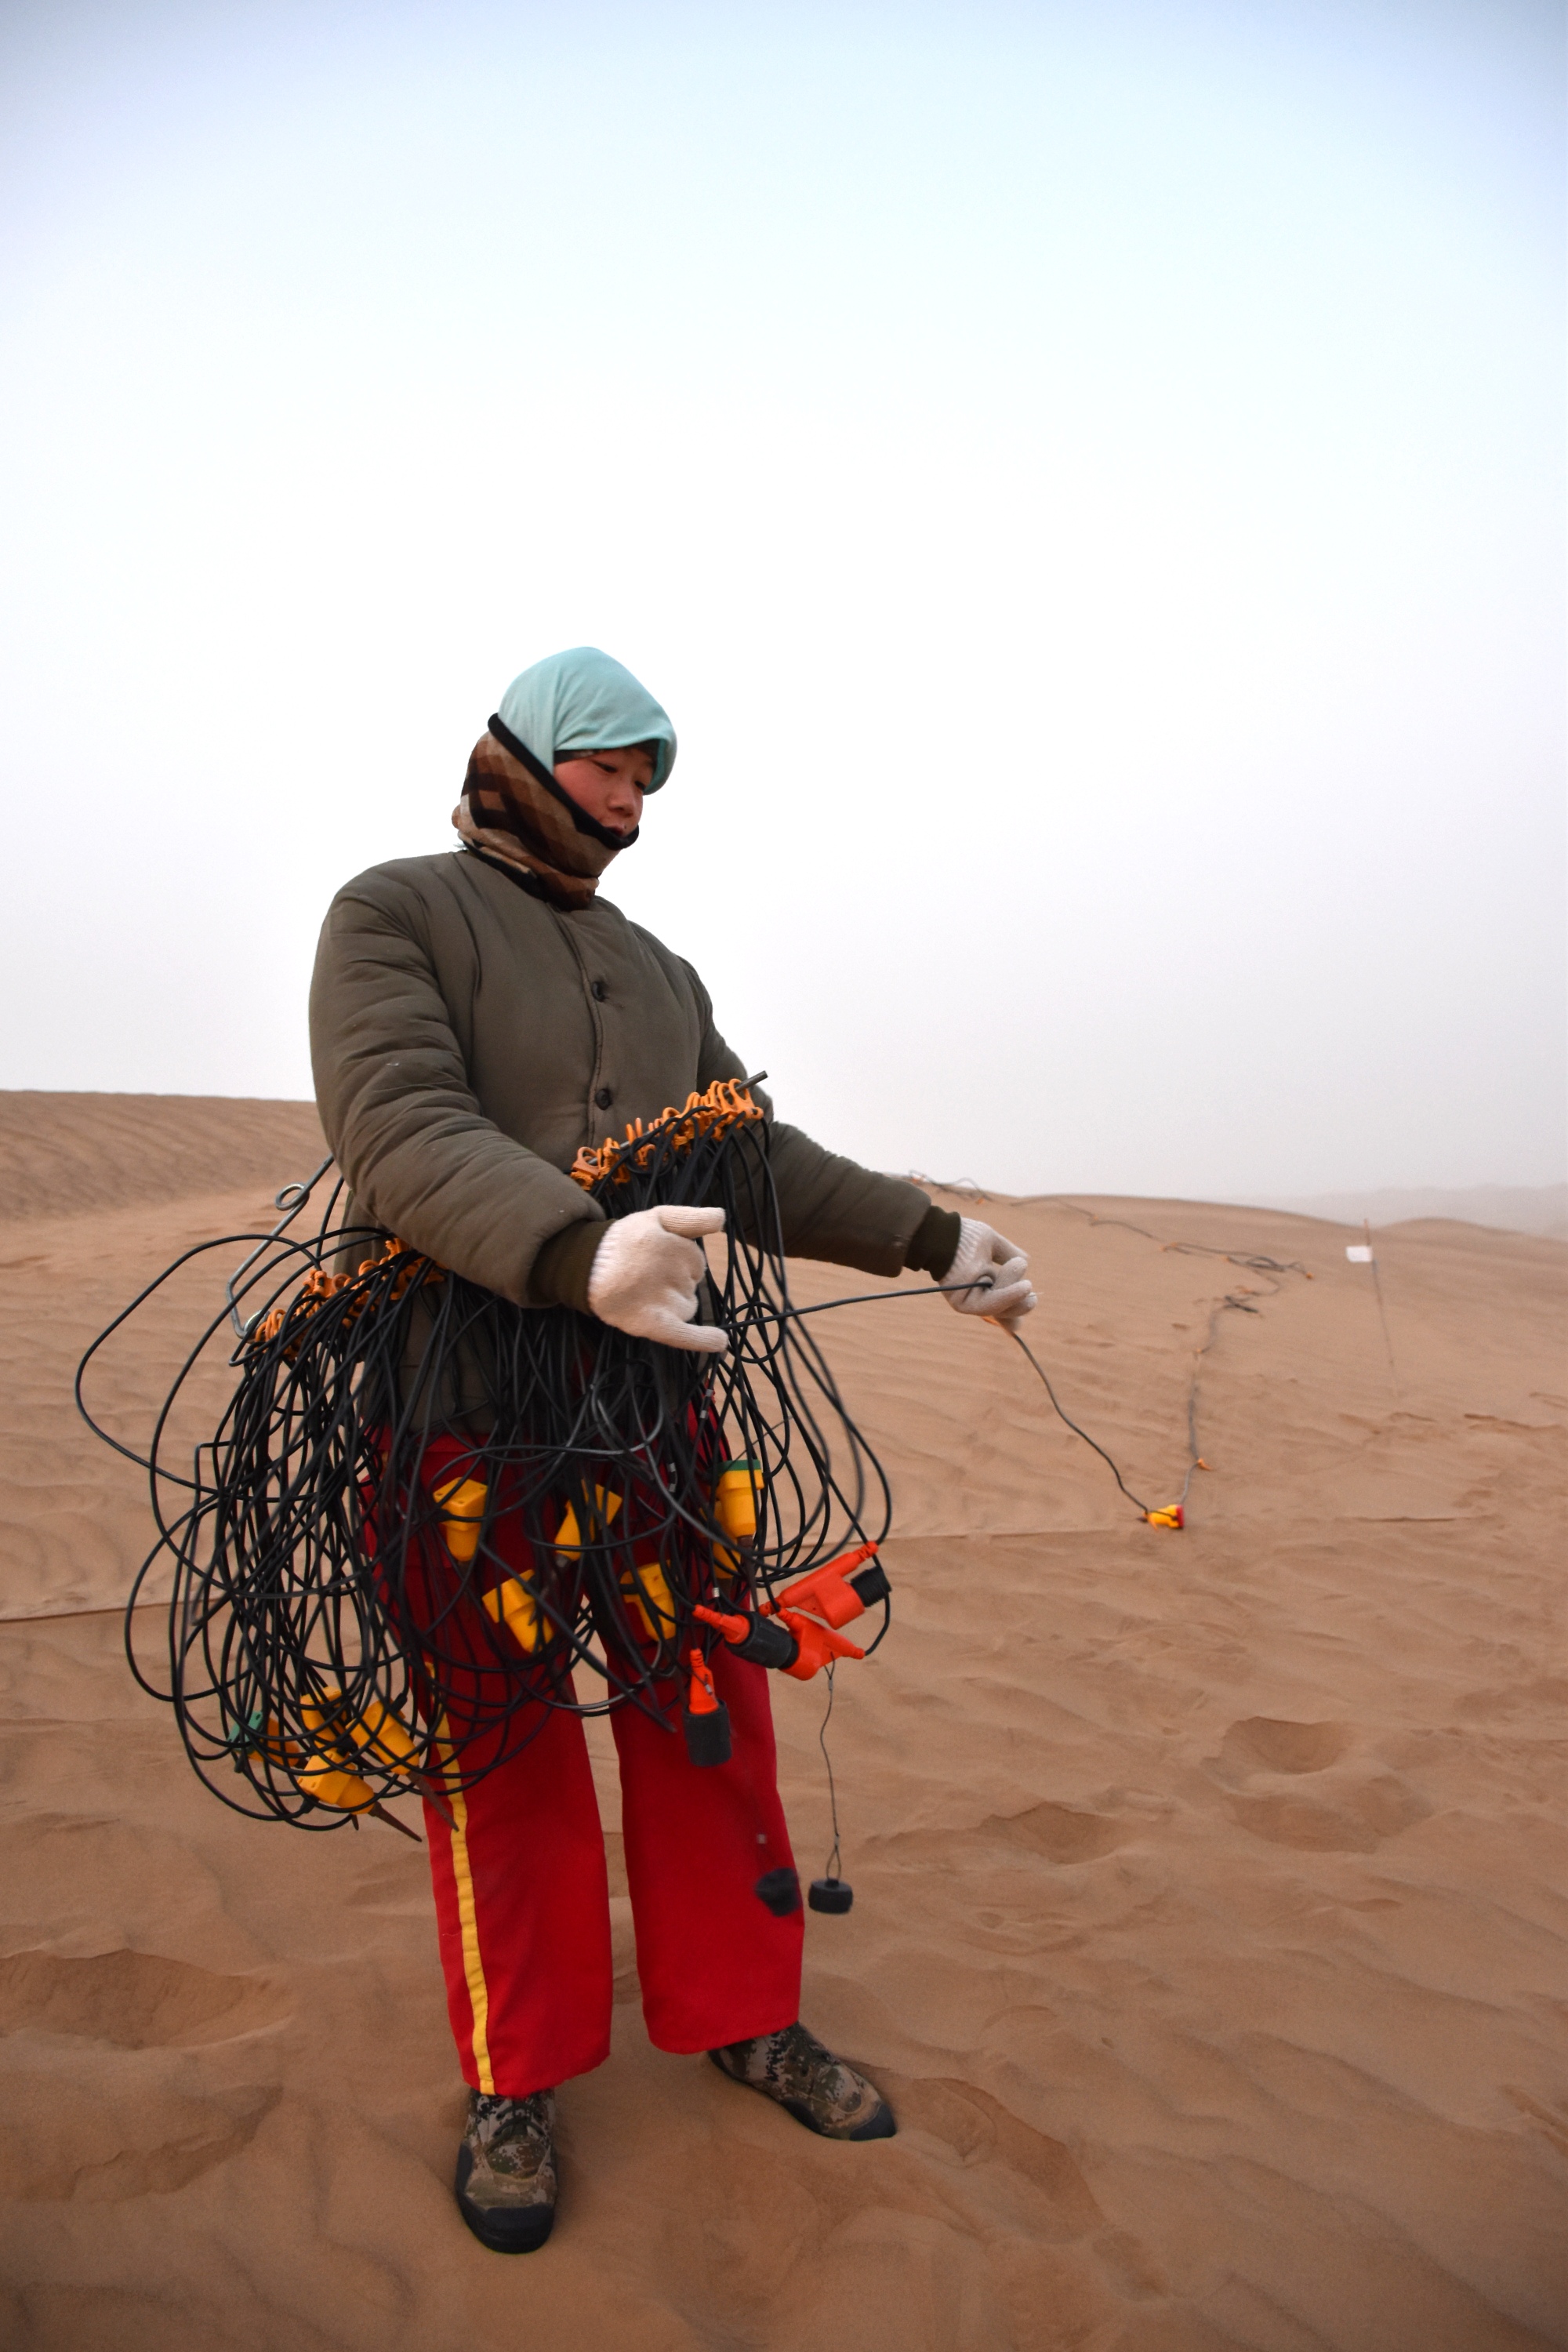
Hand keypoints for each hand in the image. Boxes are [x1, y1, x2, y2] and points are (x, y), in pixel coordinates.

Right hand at [586, 1205, 728, 1352]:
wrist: (584, 1268)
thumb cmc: (622, 1242)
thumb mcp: (655, 1217)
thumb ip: (690, 1217)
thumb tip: (722, 1219)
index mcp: (670, 1245)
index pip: (696, 1261)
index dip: (682, 1262)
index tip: (660, 1260)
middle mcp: (668, 1272)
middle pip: (692, 1284)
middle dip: (678, 1281)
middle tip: (648, 1277)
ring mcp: (660, 1300)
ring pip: (688, 1307)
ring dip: (677, 1305)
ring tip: (646, 1296)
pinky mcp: (651, 1324)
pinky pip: (684, 1335)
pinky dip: (703, 1340)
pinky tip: (720, 1343)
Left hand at [942, 1218, 1035, 1326]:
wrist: (943, 1234)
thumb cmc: (964, 1236)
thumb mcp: (992, 1244)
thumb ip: (1009, 1253)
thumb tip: (1025, 1261)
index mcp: (986, 1284)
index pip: (1007, 1303)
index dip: (1020, 1305)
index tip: (1032, 1298)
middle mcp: (979, 1296)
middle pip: (1008, 1312)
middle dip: (1022, 1305)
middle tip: (1031, 1295)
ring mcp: (972, 1302)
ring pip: (1004, 1306)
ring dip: (1016, 1293)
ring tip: (1026, 1284)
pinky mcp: (965, 1304)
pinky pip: (993, 1304)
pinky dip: (1010, 1296)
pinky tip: (1024, 1288)